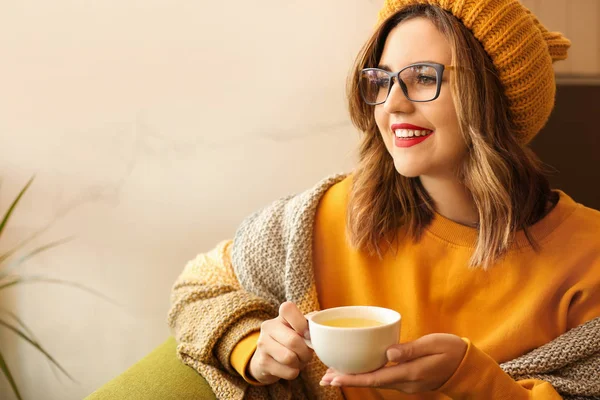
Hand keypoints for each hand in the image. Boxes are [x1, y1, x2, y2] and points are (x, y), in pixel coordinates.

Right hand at [248, 301, 313, 383]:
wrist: (267, 358)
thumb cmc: (290, 341)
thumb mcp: (298, 330)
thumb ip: (310, 324)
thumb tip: (320, 326)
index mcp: (280, 316)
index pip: (288, 309)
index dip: (302, 323)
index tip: (307, 335)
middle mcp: (268, 327)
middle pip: (293, 340)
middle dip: (305, 352)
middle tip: (306, 353)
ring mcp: (263, 345)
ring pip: (290, 358)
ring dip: (300, 363)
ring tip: (298, 360)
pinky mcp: (262, 363)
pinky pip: (288, 372)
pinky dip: (294, 372)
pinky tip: (290, 367)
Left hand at [320, 333, 466, 393]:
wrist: (467, 367)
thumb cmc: (451, 351)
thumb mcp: (434, 345)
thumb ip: (411, 349)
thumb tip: (389, 353)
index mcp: (409, 373)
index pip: (374, 378)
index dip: (352, 378)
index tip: (334, 377)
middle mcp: (404, 381)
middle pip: (370, 381)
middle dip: (347, 379)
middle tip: (324, 377)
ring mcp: (405, 382)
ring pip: (374, 380)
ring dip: (354, 377)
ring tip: (334, 374)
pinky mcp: (407, 378)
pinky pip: (382, 378)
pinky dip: (366, 374)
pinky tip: (358, 369)